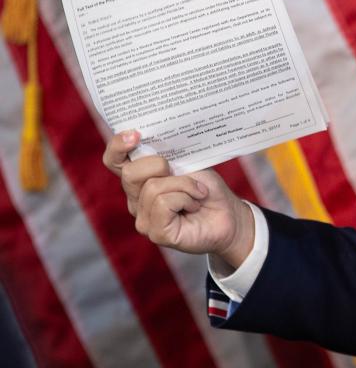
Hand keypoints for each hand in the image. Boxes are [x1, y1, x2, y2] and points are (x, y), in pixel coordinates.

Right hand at [102, 130, 254, 267]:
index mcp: (141, 179)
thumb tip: (146, 146)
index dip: (117, 146)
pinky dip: (186, 199)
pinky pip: (164, 204)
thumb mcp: (188, 164)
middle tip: (185, 174)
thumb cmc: (208, 189)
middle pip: (131, 173)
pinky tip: (194, 206)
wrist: (230, 214)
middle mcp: (136, 199)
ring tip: (197, 195)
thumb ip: (165, 157)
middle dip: (160, 165)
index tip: (135, 134)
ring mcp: (144, 218)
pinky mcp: (156, 232)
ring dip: (185, 186)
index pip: (114, 161)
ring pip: (153, 188)